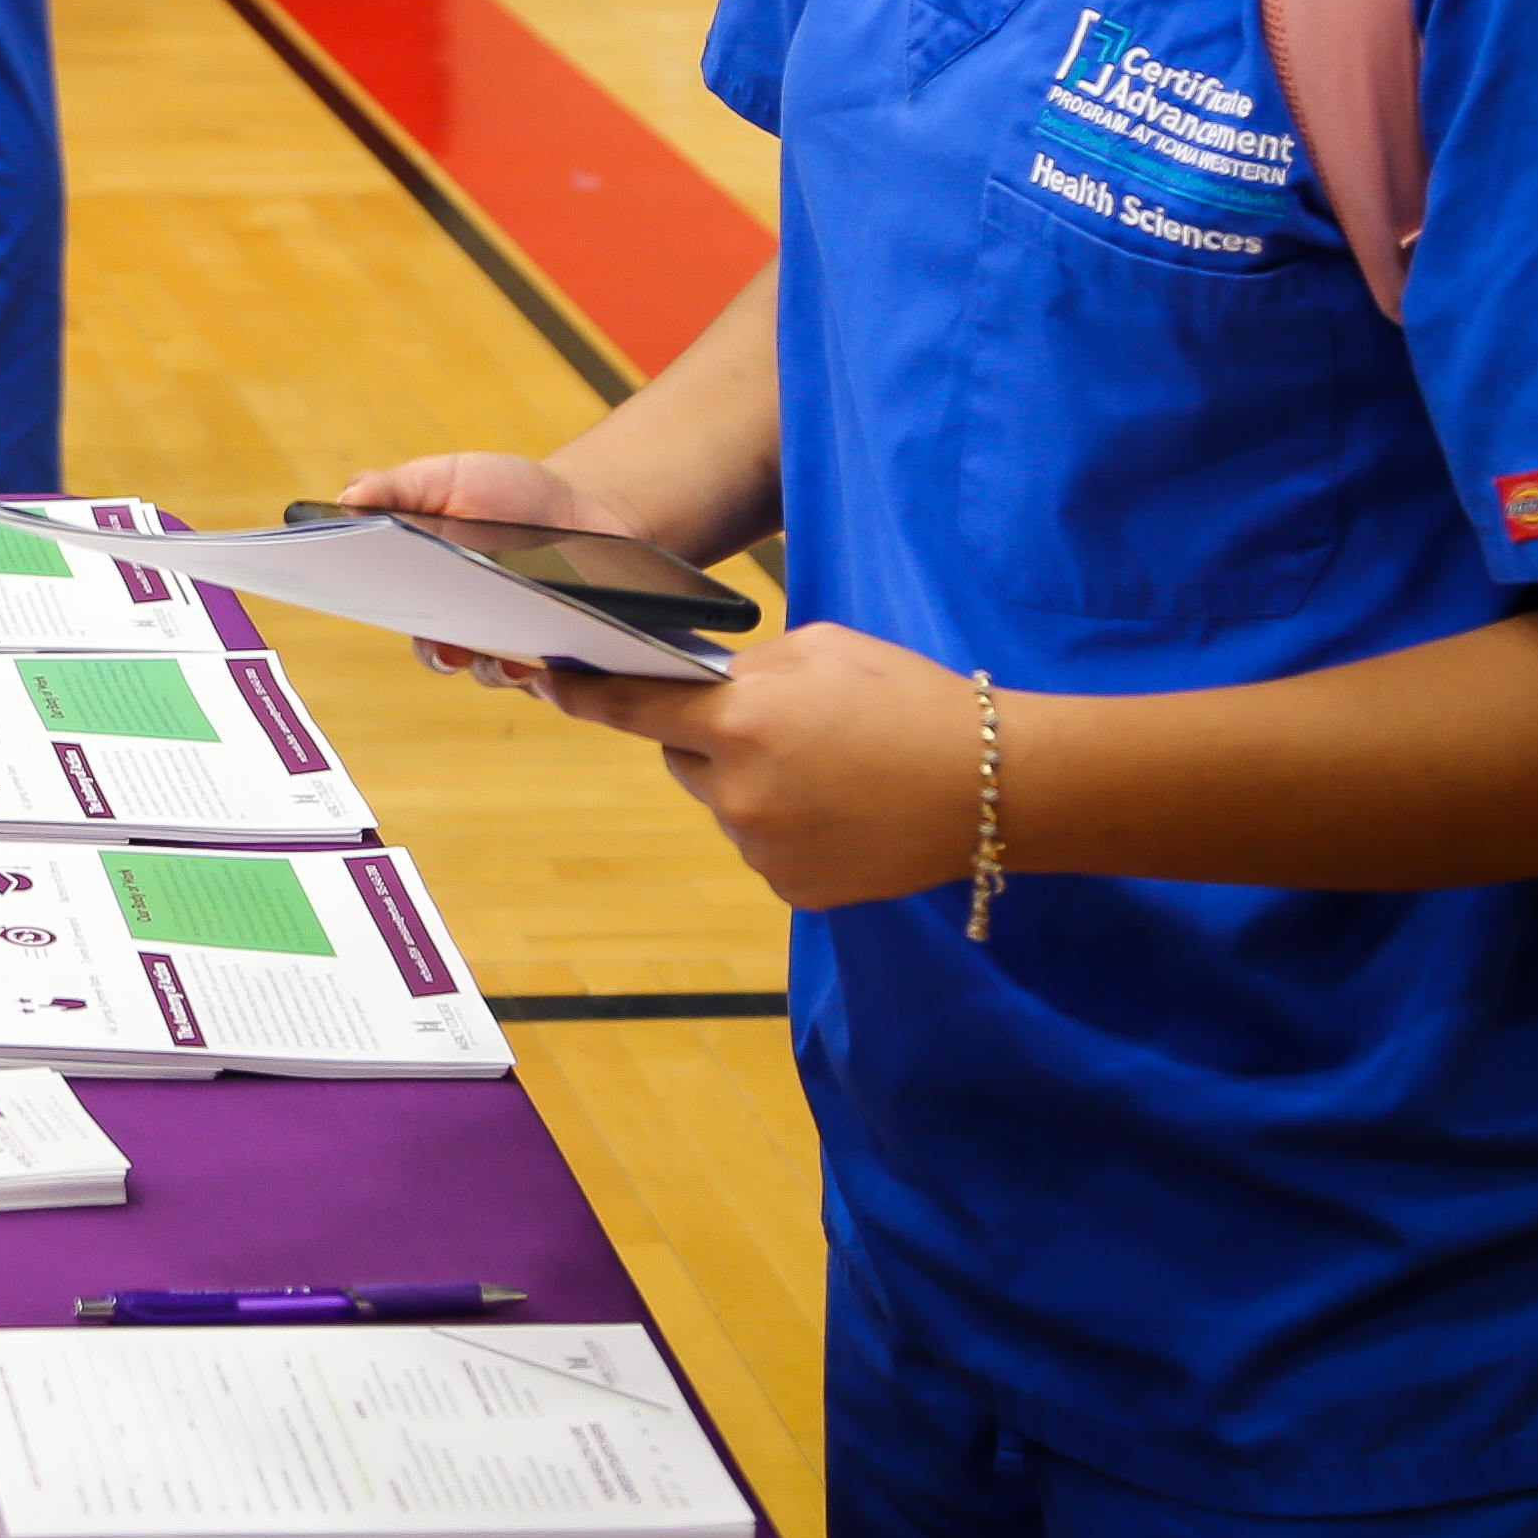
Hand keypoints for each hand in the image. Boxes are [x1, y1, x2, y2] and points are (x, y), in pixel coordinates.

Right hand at [337, 451, 639, 684]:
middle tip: (450, 644)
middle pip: (436, 650)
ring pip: (489, 671)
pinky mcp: (549, 654)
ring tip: (513, 657)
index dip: (378, 610)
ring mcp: (502, 642)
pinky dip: (543, 671)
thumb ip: (397, 487)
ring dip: (496, 667)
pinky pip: (542, 678)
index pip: (388, 606)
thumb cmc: (505, 492)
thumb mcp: (449, 476)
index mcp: (421, 582)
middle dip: (441, 649)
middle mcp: (455, 621)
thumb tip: (347, 501)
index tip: (378, 603)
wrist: (581, 508)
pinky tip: (548, 656)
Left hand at [537, 621, 981, 909]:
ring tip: (828, 767)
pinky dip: (784, 824)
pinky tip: (840, 808)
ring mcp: (760, 847)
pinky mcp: (789, 887)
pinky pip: (759, 843)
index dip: (580, 693)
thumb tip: (694, 685)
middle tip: (777, 722)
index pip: (629, 705)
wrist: (994, 785)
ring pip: (721, 800)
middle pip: (679, 754)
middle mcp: (736, 790)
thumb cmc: (910, 699)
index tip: (543, 682)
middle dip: (708, 735)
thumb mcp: (819, 650)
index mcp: (738, 718)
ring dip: (749, 781)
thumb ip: (743, 670)